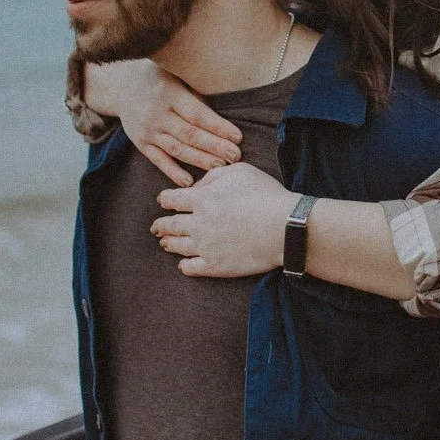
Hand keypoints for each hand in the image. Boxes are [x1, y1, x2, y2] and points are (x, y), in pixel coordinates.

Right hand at [86, 59, 241, 184]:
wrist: (121, 86)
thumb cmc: (159, 78)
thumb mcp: (176, 74)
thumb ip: (195, 93)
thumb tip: (222, 114)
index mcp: (169, 94)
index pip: (197, 114)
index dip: (218, 127)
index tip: (237, 137)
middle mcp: (157, 114)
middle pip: (189, 134)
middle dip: (214, 146)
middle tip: (235, 156)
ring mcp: (147, 131)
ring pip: (177, 149)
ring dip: (199, 160)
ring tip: (220, 167)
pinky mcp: (141, 144)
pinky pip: (158, 160)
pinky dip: (173, 172)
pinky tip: (189, 182)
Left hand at [153, 162, 294, 276]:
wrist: (283, 227)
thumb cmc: (265, 194)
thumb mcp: (239, 171)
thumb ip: (213, 175)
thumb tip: (198, 185)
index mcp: (201, 199)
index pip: (172, 199)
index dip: (165, 199)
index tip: (163, 201)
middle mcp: (197, 224)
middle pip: (170, 225)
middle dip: (161, 225)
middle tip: (156, 227)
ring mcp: (205, 247)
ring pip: (178, 246)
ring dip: (169, 243)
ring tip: (165, 243)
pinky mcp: (216, 266)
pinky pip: (191, 268)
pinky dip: (184, 266)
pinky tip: (183, 264)